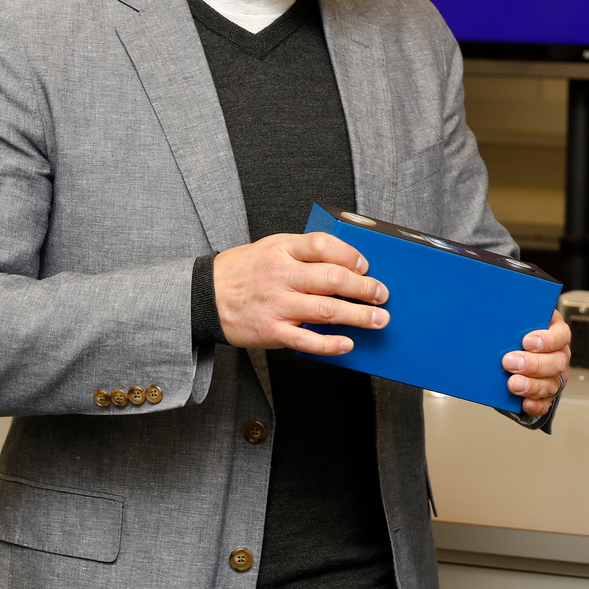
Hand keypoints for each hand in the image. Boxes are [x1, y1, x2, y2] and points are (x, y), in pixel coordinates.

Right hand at [213, 232, 389, 354]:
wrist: (205, 296)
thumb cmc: (245, 271)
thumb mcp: (271, 248)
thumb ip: (304, 252)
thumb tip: (347, 261)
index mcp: (282, 250)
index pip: (322, 245)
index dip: (350, 254)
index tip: (366, 265)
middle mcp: (281, 276)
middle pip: (332, 278)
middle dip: (364, 288)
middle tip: (382, 294)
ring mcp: (277, 305)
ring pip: (326, 310)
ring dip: (358, 316)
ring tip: (378, 319)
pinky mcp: (272, 331)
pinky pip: (306, 340)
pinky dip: (330, 343)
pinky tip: (347, 343)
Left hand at [504, 310, 571, 415]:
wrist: (508, 353)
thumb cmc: (515, 334)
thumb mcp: (516, 322)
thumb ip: (512, 322)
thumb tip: (495, 322)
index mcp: (555, 332)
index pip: (561, 335)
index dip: (548, 340)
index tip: (527, 341)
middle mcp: (559, 355)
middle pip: (556, 362)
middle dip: (533, 364)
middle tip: (510, 362)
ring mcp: (555, 376)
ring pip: (552, 384)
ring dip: (533, 386)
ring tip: (513, 384)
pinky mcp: (547, 394)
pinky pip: (546, 402)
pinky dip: (535, 404)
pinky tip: (524, 402)